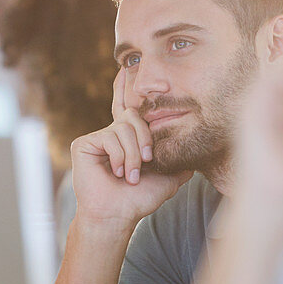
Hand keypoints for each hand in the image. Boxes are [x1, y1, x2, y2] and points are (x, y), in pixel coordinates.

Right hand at [70, 70, 190, 232]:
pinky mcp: (85, 143)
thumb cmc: (139, 199)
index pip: (128, 109)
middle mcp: (112, 134)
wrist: (119, 215)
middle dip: (145, 139)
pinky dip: (120, 156)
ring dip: (134, 155)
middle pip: (134, 116)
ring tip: (131, 175)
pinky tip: (118, 172)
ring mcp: (98, 138)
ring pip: (125, 128)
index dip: (123, 88)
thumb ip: (179, 161)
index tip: (122, 69)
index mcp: (127, 139)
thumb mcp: (167, 177)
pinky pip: (111, 136)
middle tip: (147, 161)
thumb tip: (197, 154)